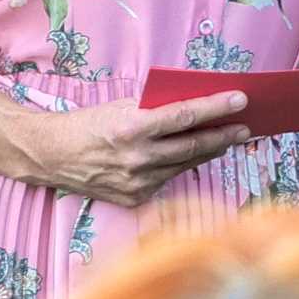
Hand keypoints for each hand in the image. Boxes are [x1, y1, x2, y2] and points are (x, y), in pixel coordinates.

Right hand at [26, 94, 255, 205]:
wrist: (52, 155)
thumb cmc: (88, 124)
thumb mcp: (121, 106)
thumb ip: (156, 109)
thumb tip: (196, 106)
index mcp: (131, 129)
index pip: (184, 117)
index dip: (216, 108)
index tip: (241, 99)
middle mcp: (136, 159)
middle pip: (192, 145)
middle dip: (224, 135)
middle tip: (246, 126)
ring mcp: (136, 183)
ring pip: (184, 165)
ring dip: (208, 151)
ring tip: (227, 139)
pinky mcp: (135, 198)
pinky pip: (167, 179)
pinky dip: (180, 166)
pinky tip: (194, 155)